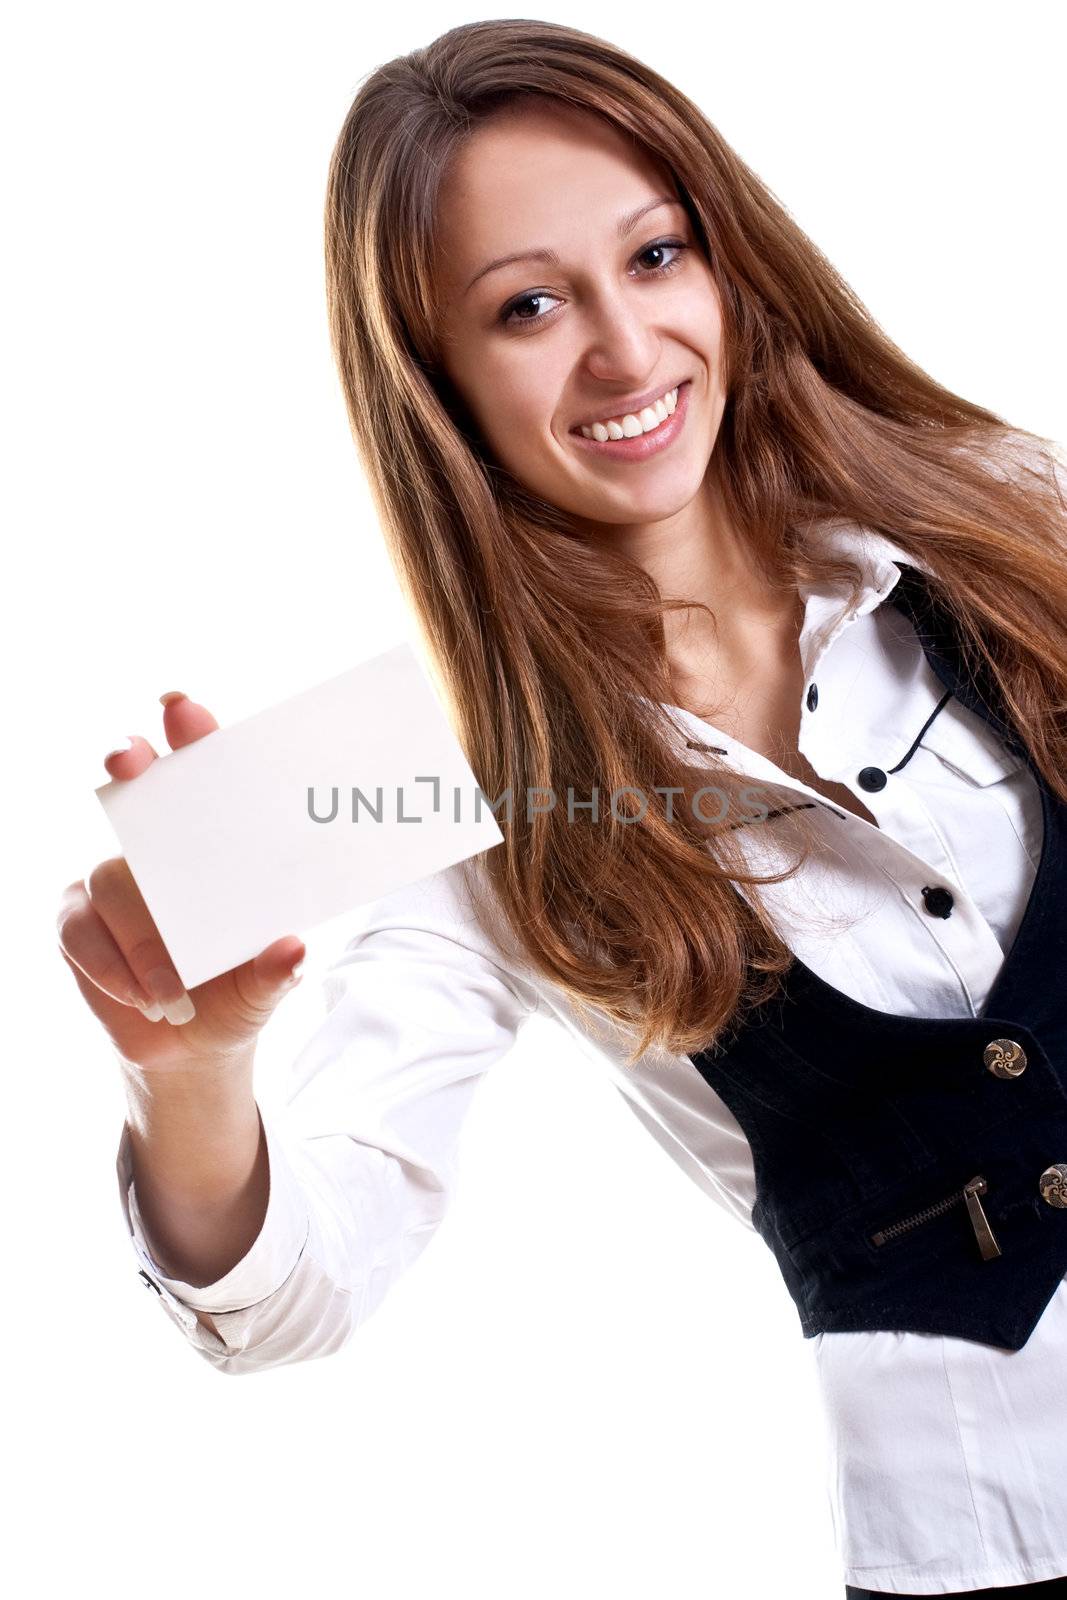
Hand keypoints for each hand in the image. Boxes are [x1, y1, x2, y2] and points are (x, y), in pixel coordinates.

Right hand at [57, 692, 305, 1072]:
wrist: (193, 1046)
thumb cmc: (237, 988)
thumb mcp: (267, 984)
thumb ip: (276, 969)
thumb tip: (293, 950)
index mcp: (211, 842)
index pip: (199, 772)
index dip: (188, 731)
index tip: (182, 707)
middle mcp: (156, 848)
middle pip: (135, 788)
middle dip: (131, 762)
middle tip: (129, 756)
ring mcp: (110, 880)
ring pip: (112, 878)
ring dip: (145, 938)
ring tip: (175, 990)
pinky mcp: (77, 920)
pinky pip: (83, 930)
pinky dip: (115, 966)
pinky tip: (144, 996)